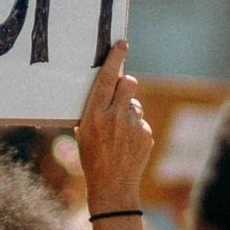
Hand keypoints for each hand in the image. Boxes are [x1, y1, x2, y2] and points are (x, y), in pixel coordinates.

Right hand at [76, 41, 151, 213]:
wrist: (111, 185)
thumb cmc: (91, 157)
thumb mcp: (84, 131)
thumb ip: (96, 109)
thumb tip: (109, 87)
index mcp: (94, 114)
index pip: (108, 78)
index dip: (115, 58)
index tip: (122, 43)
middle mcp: (115, 116)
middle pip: (129, 83)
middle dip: (127, 83)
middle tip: (121, 90)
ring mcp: (133, 125)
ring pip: (135, 104)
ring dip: (128, 112)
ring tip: (118, 133)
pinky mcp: (146, 134)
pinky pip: (141, 121)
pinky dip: (135, 128)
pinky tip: (127, 144)